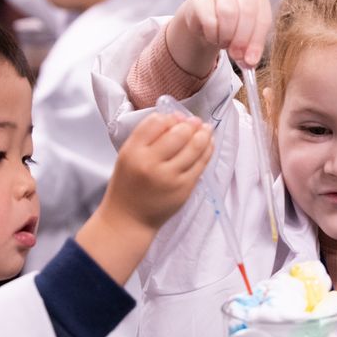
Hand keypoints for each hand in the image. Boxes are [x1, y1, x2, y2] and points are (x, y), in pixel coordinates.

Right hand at [106, 113, 213, 230]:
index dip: (169, 117)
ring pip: (195, 147)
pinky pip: (201, 163)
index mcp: (133, 152)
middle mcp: (151, 163)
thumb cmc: (128, 185)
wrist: (129, 218)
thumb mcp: (128, 155)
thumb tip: (177, 118)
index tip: (175, 118)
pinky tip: (208, 144)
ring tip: (205, 129)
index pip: (155, 123)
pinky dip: (207, 150)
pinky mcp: (184, 188)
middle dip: (190, 123)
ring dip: (204, 134)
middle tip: (195, 121)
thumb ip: (148, 137)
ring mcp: (170, 177)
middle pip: (179, 133)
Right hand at [166, 0, 271, 76]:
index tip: (250, 60)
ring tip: (224, 44)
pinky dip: (212, 35)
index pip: (263, 19)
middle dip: (242, 39)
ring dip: (226, 36)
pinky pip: (209, 20)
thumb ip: (250, 49)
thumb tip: (249, 63)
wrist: (205, 18)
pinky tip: (213, 37)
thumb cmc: (233, 27)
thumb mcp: (247, 37)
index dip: (257, 42)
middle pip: (247, 13)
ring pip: (228, 13)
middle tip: (236, 55)